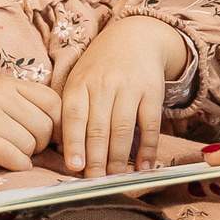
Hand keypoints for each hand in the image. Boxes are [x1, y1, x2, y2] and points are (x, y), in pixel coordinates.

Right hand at [0, 79, 63, 171]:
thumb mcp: (0, 100)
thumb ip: (29, 109)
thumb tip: (66, 136)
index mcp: (10, 84)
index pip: (54, 103)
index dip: (59, 125)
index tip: (53, 138)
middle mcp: (1, 95)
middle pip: (46, 127)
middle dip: (41, 144)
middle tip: (26, 147)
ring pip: (31, 144)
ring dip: (27, 155)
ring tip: (11, 152)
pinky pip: (15, 157)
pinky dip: (18, 165)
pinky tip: (9, 162)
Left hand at [63, 14, 188, 175]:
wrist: (134, 36)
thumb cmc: (100, 68)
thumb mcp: (79, 81)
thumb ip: (72, 113)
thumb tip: (67, 155)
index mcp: (80, 84)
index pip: (74, 117)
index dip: (74, 144)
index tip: (74, 167)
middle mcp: (103, 84)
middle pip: (99, 128)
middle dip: (96, 160)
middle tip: (94, 183)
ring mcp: (129, 87)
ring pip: (123, 129)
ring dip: (119, 159)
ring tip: (115, 179)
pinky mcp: (152, 91)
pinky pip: (150, 124)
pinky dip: (148, 149)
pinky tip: (144, 167)